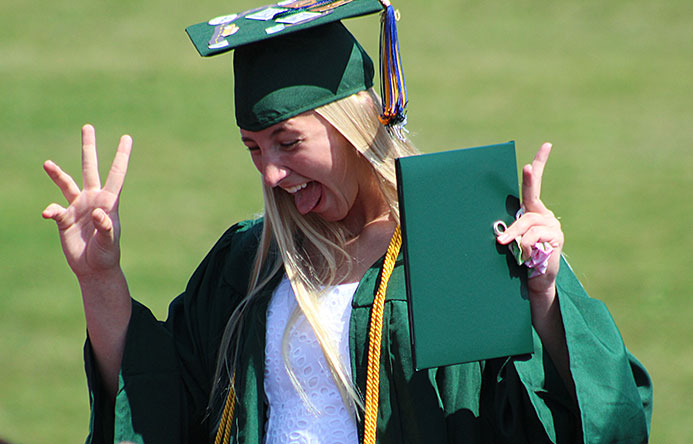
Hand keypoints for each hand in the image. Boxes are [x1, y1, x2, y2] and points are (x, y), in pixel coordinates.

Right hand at [43, 124, 131, 278]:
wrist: (93, 268)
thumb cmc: (107, 255)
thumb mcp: (109, 242)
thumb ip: (106, 228)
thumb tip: (98, 213)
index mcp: (109, 202)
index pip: (116, 174)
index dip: (121, 156)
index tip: (127, 137)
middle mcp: (93, 199)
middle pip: (90, 168)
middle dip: (88, 148)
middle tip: (87, 126)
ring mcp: (78, 207)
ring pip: (67, 183)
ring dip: (57, 174)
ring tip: (47, 163)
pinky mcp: (64, 218)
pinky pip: (54, 209)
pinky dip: (50, 210)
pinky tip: (47, 214)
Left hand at [497, 143, 563, 298]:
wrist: (535, 280)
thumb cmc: (521, 257)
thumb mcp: (513, 239)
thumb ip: (511, 229)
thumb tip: (498, 230)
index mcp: (533, 212)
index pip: (534, 185)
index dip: (540, 164)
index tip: (547, 145)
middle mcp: (544, 215)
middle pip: (532, 196)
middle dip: (530, 179)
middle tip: (527, 166)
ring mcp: (552, 226)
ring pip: (527, 222)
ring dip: (513, 233)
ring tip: (507, 245)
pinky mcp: (555, 239)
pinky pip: (534, 237)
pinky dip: (525, 245)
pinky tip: (526, 255)